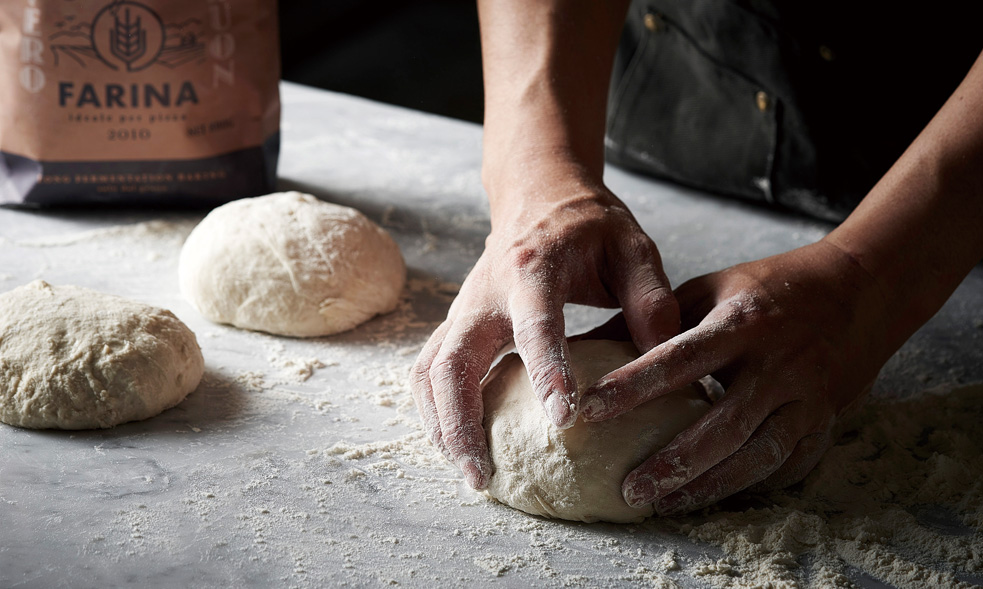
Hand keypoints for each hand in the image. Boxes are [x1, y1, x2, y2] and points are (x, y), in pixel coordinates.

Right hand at [411, 178, 678, 488]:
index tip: (563, 419)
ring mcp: (464, 309)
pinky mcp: (457, 323)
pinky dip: (436, 412)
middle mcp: (486, 291)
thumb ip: (652, 300)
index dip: (546, 372)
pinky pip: (430, 370)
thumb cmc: (590, 225)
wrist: (539, 193)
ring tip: (470, 475)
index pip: (534, 323)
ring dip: (441, 426)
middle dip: (460, 422)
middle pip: (452, 361)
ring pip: (429, 372)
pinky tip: (457, 446)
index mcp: (534, 267)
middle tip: (482, 477)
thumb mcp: (634, 248)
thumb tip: (665, 364)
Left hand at [579, 239, 897, 513]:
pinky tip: (711, 496)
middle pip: (722, 425)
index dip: (632, 386)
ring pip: (756, 456)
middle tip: (628, 488)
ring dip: (707, 486)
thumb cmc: (768, 288)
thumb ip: (650, 318)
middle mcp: (778, 364)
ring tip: (661, 504)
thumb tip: (582, 345)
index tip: (589, 409)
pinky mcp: (825, 422)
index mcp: (742, 322)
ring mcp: (807, 398)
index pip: (679, 359)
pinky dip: (748, 485)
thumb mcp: (708, 288)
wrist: (861, 290)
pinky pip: (786, 466)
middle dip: (673, 462)